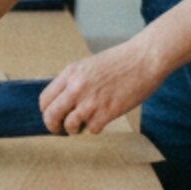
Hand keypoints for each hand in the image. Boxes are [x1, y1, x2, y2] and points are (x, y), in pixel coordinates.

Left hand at [38, 36, 168, 136]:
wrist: (144, 59)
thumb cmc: (120, 61)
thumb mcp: (89, 66)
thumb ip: (74, 81)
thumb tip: (63, 101)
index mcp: (71, 73)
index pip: (45, 99)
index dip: (46, 112)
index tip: (53, 116)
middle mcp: (77, 87)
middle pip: (51, 115)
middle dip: (53, 126)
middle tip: (59, 130)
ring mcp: (91, 101)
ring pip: (69, 126)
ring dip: (74, 129)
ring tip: (82, 125)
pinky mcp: (107, 112)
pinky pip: (91, 129)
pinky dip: (95, 128)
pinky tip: (102, 120)